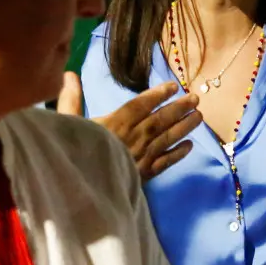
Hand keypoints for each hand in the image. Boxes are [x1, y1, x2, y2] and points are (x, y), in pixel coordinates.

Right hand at [58, 73, 200, 180]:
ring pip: (166, 139)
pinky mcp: (143, 175)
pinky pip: (164, 163)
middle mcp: (132, 137)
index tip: (173, 86)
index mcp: (115, 123)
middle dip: (178, 108)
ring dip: (184, 127)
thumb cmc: (71, 154)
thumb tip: (68, 74)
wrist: (78, 190)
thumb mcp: (67, 123)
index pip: (140, 104)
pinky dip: (177, 154)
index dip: (157, 94)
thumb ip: (70, 99)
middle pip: (159, 120)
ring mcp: (140, 157)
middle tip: (195, 99)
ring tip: (199, 116)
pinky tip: (189, 146)